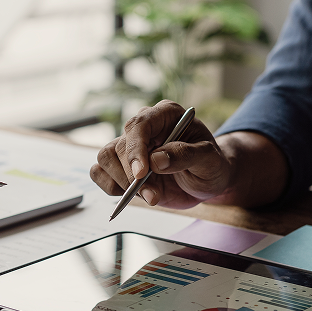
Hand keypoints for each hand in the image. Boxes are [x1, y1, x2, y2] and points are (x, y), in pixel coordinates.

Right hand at [91, 101, 234, 208]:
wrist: (208, 179)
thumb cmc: (211, 164)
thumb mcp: (209, 160)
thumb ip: (185, 155)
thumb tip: (157, 159)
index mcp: (165, 114)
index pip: (139, 125)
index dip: (136, 149)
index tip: (141, 173)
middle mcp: (144, 127)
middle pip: (119, 146)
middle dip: (133, 176)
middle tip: (153, 196)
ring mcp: (130, 146)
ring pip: (105, 158)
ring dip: (122, 183)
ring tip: (151, 196)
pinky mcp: (121, 165)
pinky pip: (100, 173)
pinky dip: (112, 187)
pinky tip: (134, 194)